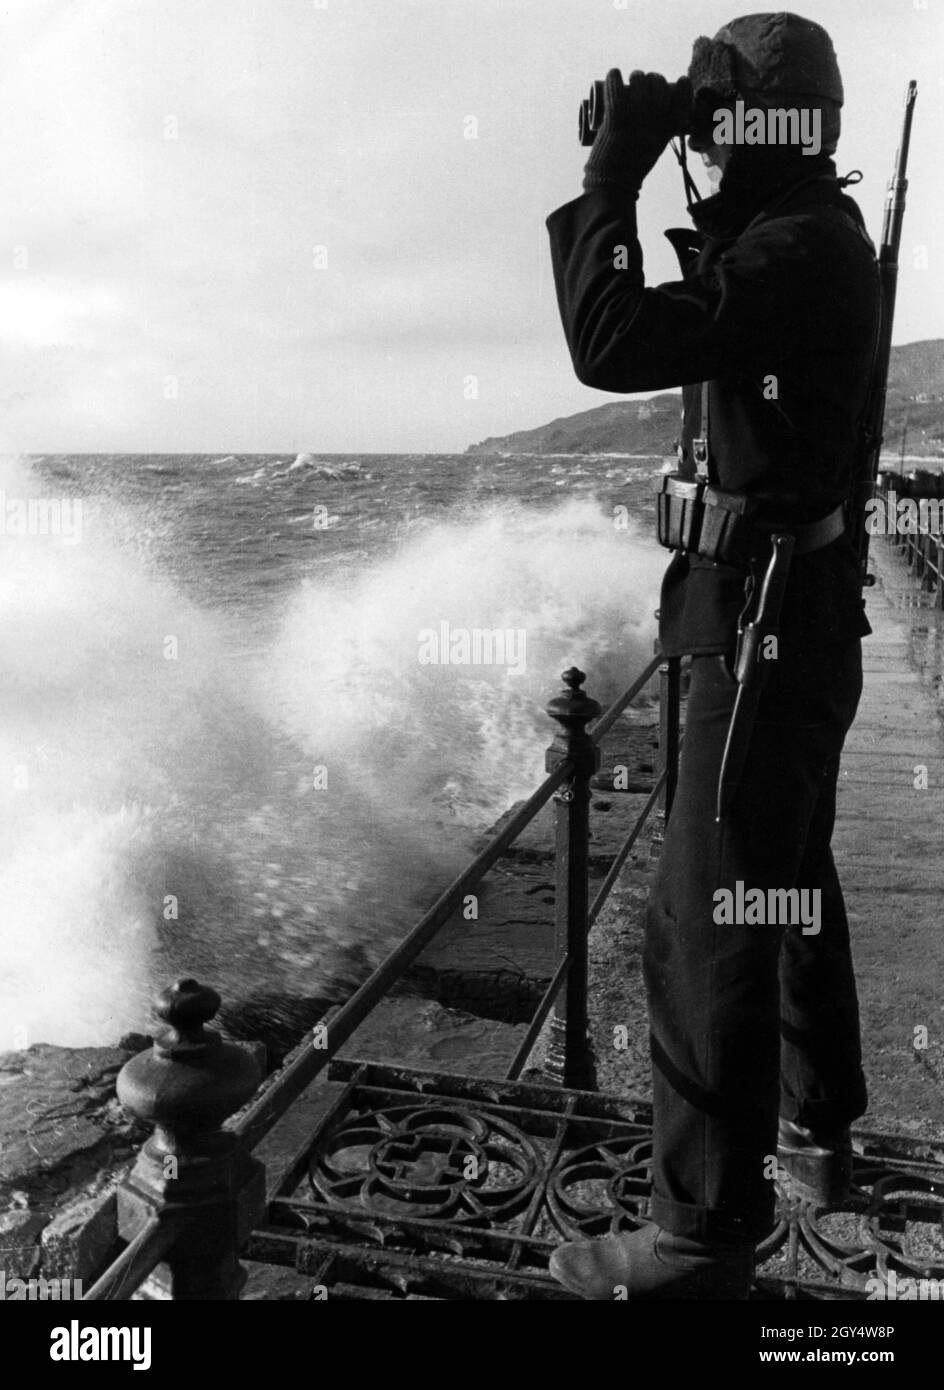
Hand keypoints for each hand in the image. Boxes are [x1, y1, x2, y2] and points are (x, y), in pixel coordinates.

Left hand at [583, 69, 689, 193]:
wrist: (612, 184)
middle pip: (660, 86)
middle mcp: (653, 122)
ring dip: (636, 76)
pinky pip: (616, 88)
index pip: (682, 102)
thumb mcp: (655, 148)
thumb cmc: (632, 167)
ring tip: (632, 80)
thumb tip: (661, 109)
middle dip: (654, 79)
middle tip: (645, 82)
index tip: (682, 80)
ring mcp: (634, 119)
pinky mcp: (615, 118)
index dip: (684, 88)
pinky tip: (613, 74)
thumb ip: (660, 131)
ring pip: (639, 81)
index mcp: (666, 132)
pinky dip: (613, 77)